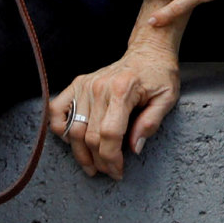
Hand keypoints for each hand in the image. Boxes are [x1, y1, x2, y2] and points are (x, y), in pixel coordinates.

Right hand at [53, 38, 181, 181]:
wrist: (148, 51)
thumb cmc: (159, 75)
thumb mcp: (167, 98)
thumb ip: (151, 123)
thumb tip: (134, 148)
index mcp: (122, 90)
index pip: (109, 133)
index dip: (111, 158)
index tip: (118, 170)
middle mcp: (99, 87)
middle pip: (90, 136)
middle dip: (100, 161)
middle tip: (109, 171)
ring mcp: (85, 85)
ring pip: (74, 130)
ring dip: (81, 154)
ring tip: (93, 166)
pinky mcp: (77, 84)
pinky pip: (57, 111)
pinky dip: (60, 129)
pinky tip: (73, 141)